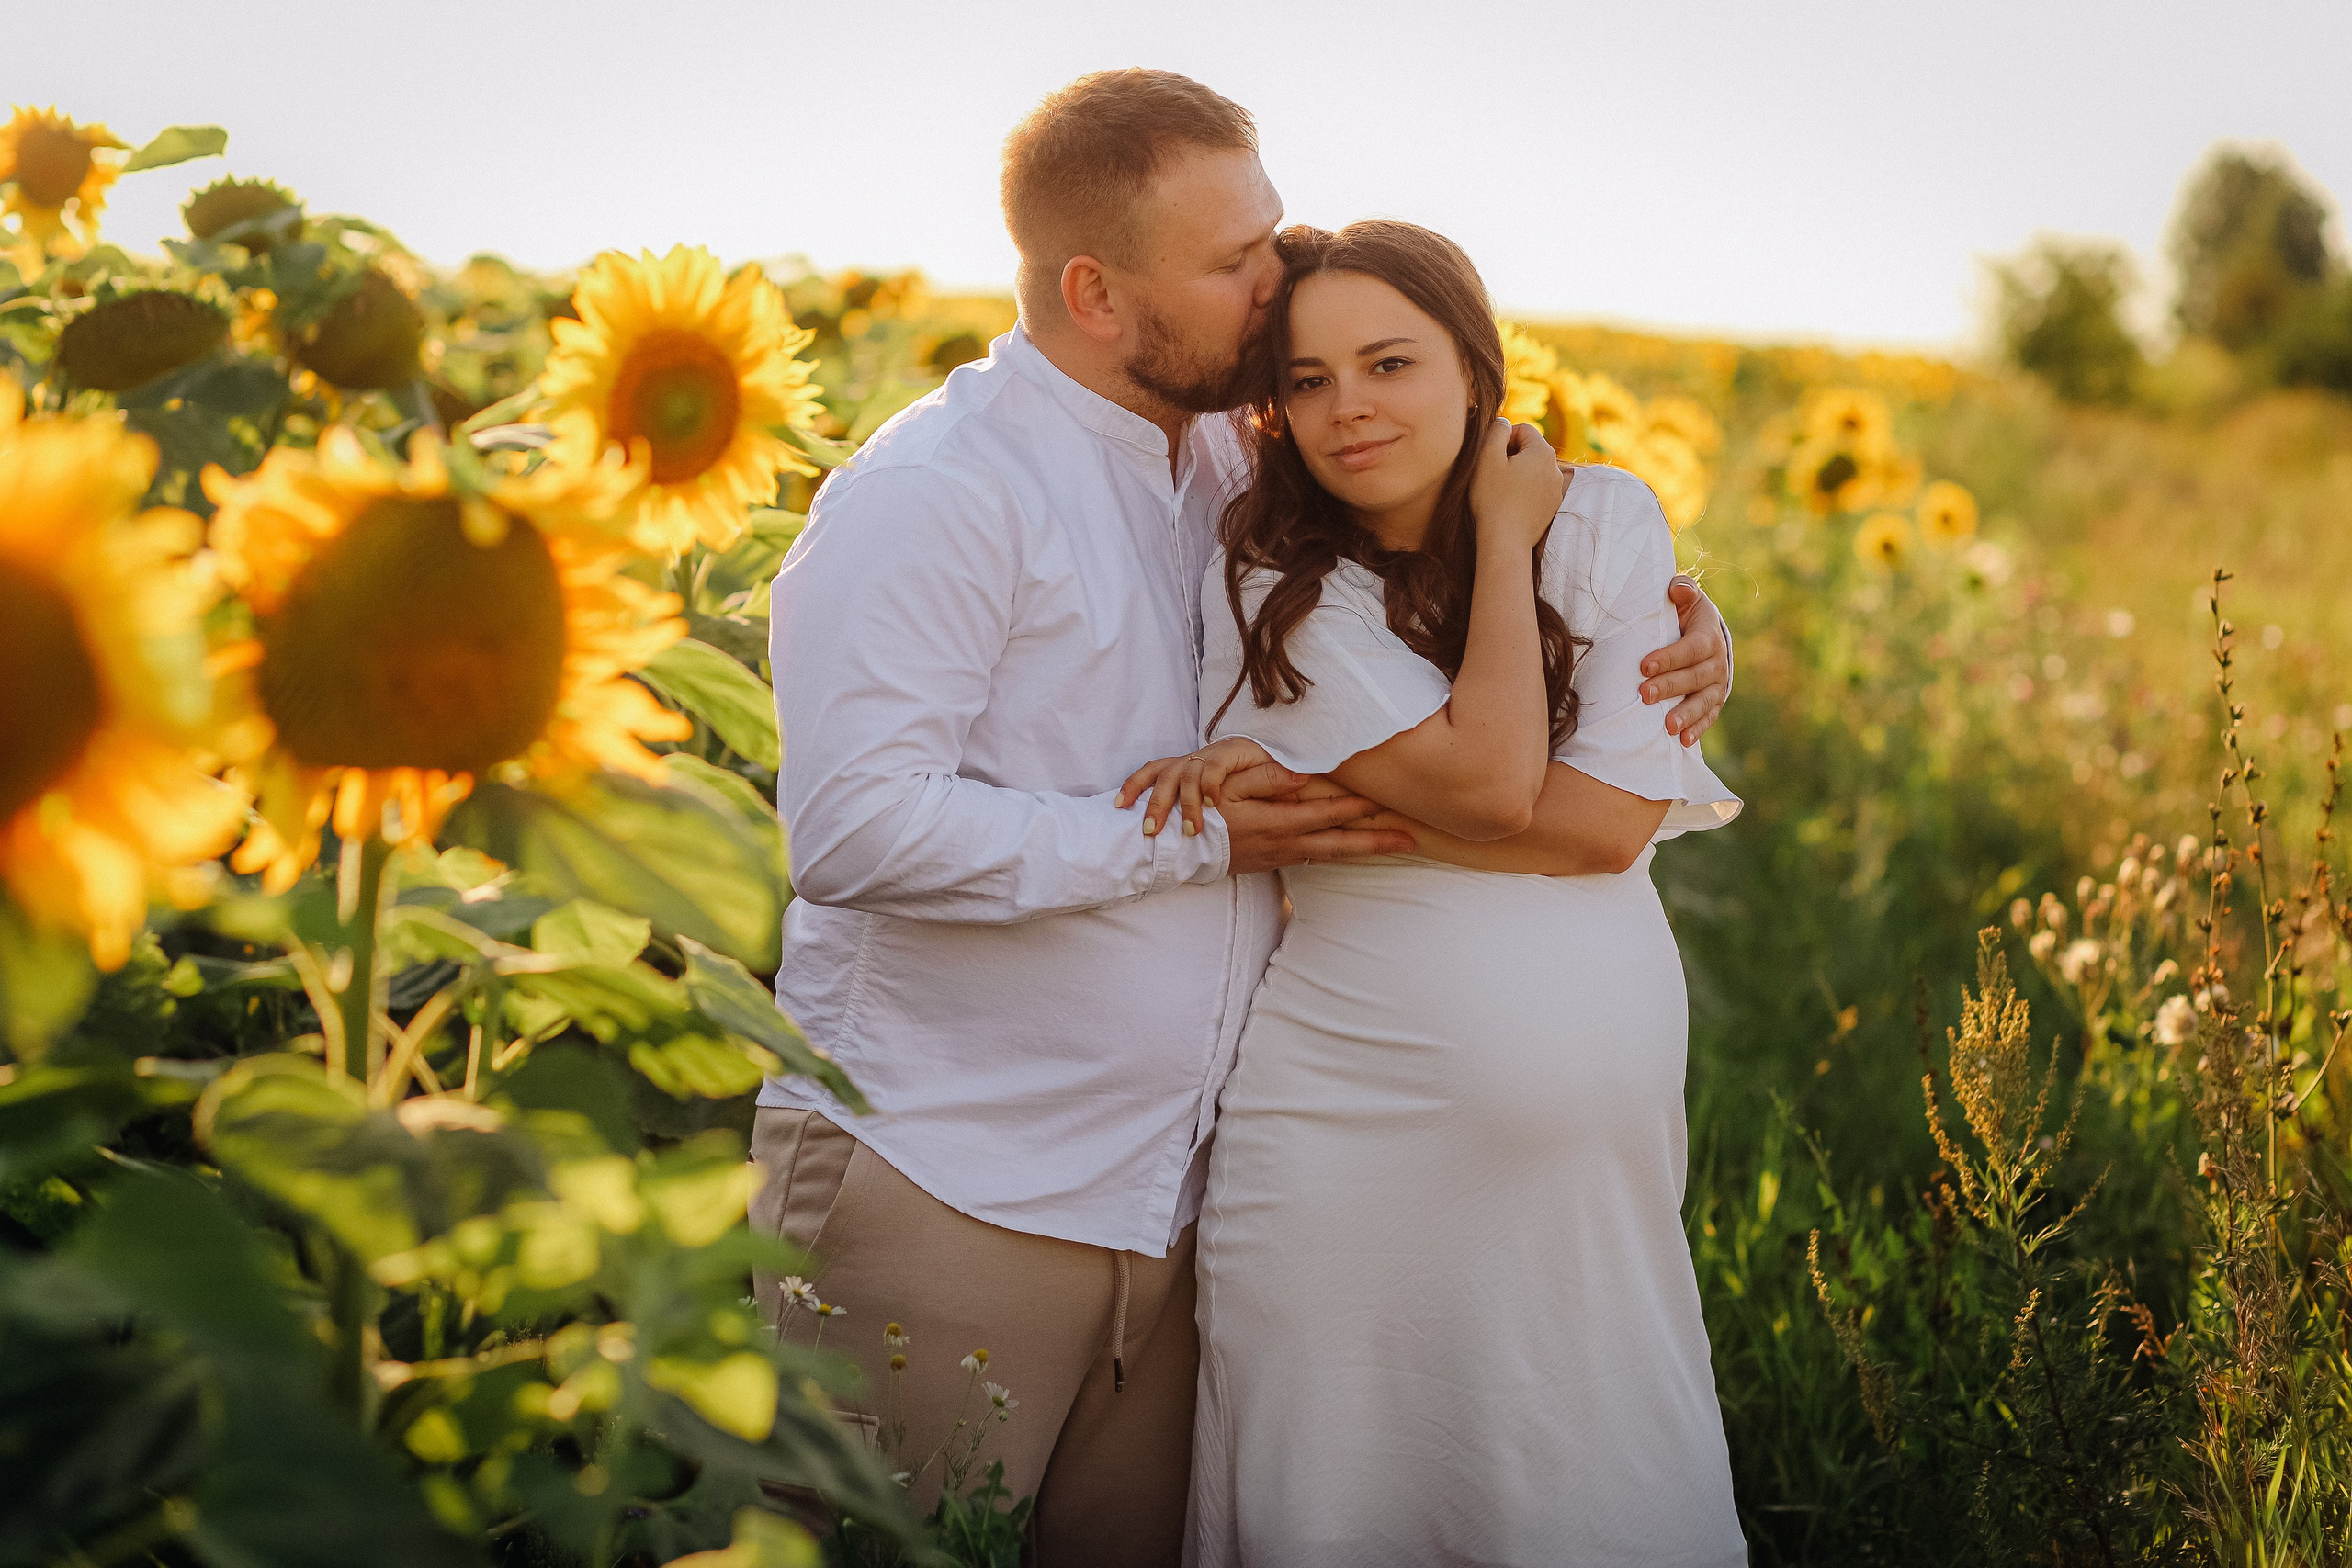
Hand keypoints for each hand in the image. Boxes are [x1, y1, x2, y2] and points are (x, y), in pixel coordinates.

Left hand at [1117, 736, 1275, 837]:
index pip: (1152, 770)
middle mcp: (1196, 757)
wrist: (1284, 768)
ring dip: (1187, 804)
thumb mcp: (1217, 802)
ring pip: (1188, 773)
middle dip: (1156, 804)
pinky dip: (1211, 786)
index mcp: (1187, 767)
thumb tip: (1174, 836)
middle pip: (1165, 775)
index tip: (1120, 805)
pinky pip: (1215, 766)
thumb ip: (1198, 812)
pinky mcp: (1234, 750)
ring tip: (1192, 829)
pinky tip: (1213, 804)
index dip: (1133, 785)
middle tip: (1151, 831)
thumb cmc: (1249, 787)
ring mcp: (1214, 753)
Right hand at [1219, 761, 1417, 874]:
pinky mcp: (1275, 862)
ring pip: (1332, 855)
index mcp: (1277, 824)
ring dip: (1364, 851)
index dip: (1359, 807)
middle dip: (1377, 842)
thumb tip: (1301, 773)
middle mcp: (1286, 845)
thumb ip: (1265, 779)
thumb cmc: (1203, 814)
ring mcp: (1281, 857)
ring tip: (1393, 846)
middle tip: (1411, 840)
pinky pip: (1316, 859)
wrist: (1180, 852)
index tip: (1388, 800)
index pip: (1328, 814)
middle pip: (1341, 846)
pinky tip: (1351, 851)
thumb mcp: (1227, 789)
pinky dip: (1339, 855)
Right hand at [1466, 417, 1565, 553]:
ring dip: (1517, 474)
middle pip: (1530, 449)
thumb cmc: (1493, 499)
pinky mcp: (1552, 506)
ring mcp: (1556, 489)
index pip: (1523, 429)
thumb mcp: (1486, 458)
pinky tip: (1509, 504)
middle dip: (1511, 456)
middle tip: (1492, 474)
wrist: (1505, 541)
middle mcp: (1555, 468)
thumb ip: (1495, 432)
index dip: (1502, 439)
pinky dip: (1524, 491)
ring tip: (1500, 491)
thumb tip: (1503, 423)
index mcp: (1542, 451)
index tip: (1490, 458)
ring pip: (1533, 470)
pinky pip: (1537, 488)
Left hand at [1640, 576, 1729, 745]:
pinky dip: (1696, 729)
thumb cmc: (1687, 616)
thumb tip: (1676, 589)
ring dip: (1686, 714)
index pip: (1691, 648)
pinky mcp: (1714, 702)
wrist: (1708, 637)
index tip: (1644, 666)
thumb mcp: (1687, 600)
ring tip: (1667, 727)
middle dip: (1670, 686)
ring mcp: (1717, 686)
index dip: (1669, 657)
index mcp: (1708, 637)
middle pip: (1695, 677)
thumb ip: (1682, 592)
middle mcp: (1717, 663)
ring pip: (1703, 701)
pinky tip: (1682, 741)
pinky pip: (1708, 717)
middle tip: (1645, 694)